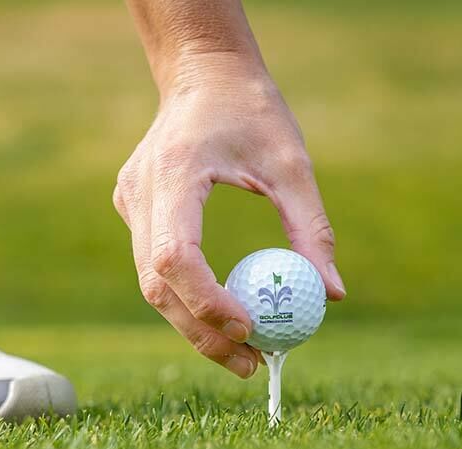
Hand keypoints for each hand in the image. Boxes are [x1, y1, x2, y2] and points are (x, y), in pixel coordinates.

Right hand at [113, 69, 344, 377]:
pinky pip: (154, 265)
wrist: (201, 71)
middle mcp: (140, 191)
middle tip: (250, 363)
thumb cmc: (252, 110)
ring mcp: (129, 202)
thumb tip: (333, 295)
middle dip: (201, 332)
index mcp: (175, 171)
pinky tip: (222, 309)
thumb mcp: (293, 164)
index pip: (176, 256)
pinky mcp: (132, 208)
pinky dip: (186, 295)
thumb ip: (312, 229)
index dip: (207, 302)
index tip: (251, 328)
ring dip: (193, 322)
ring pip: (151, 283)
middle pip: (157, 284)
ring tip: (242, 350)